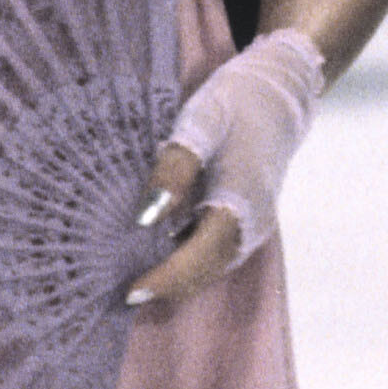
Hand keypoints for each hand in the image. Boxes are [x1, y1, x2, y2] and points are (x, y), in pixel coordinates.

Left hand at [125, 31, 329, 309]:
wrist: (275, 96)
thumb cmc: (236, 104)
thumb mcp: (200, 124)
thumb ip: (174, 169)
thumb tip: (146, 218)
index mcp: (243, 203)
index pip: (200, 256)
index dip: (165, 279)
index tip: (129, 292)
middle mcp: (250, 226)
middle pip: (202, 273)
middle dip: (162, 287)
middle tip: (111, 291)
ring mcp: (246, 228)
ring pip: (204, 268)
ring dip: (168, 278)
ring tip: (121, 278)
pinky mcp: (237, 224)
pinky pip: (205, 253)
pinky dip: (175, 260)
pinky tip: (143, 253)